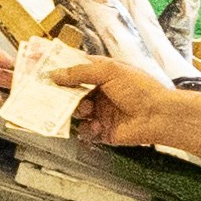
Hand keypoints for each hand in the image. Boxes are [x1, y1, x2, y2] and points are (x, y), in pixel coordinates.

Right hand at [52, 50, 178, 147]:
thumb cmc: (140, 89)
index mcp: (102, 73)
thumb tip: (55, 74)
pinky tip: (97, 125)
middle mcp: (100, 92)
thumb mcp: (109, 72)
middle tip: (50, 95)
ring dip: (77, 111)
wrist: (159, 116)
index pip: (76, 69)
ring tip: (86, 109)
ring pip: (76, 113)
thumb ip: (80, 72)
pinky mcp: (103, 131)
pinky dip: (88, 129)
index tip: (42, 71)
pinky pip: (86, 131)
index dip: (60, 70)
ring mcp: (101, 112)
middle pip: (71, 92)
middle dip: (62, 94)